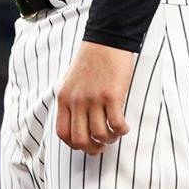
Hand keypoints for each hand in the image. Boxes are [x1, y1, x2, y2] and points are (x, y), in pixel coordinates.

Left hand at [55, 41, 134, 155]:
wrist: (106, 40)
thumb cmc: (91, 60)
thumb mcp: (71, 81)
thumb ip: (71, 101)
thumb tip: (79, 124)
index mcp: (64, 98)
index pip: (63, 132)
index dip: (75, 145)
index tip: (86, 144)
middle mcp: (76, 101)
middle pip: (80, 139)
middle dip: (92, 148)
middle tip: (102, 147)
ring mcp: (94, 99)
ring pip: (99, 134)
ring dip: (109, 139)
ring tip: (115, 134)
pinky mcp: (111, 95)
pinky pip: (116, 124)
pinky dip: (122, 130)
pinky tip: (125, 126)